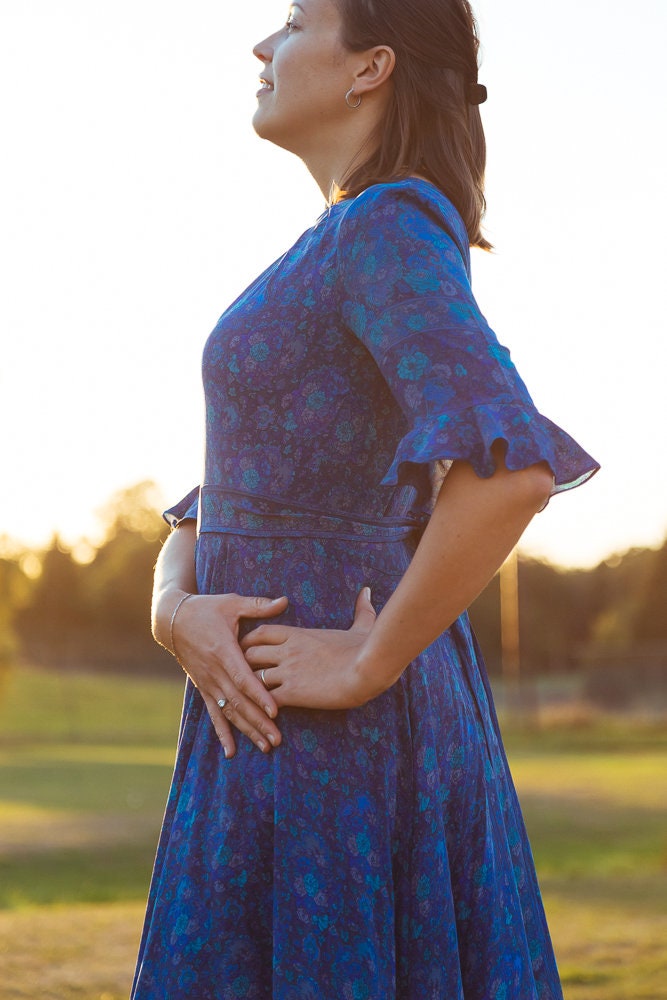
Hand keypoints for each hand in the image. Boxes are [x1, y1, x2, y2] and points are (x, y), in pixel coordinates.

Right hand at [169, 592, 288, 757]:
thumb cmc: (206, 609)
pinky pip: (214, 713)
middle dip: (258, 722)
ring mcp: (208, 682)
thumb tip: (284, 601)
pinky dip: (223, 733)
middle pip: (239, 702)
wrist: (173, 620)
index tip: (275, 711)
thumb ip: (258, 606)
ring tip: (265, 747)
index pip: (243, 678)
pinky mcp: (204, 688)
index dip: (259, 695)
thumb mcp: (232, 603)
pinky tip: (232, 751)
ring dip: (247, 730)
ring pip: (229, 712)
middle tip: (277, 739)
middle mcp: (215, 672)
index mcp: (224, 651)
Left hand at [240, 588, 378, 709]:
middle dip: (243, 665)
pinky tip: (261, 714)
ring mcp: (287, 671)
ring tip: (250, 698)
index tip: (249, 651)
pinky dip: (259, 707)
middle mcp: (287, 650)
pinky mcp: (292, 692)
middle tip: (242, 677)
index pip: (260, 632)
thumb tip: (367, 591)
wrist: (367, 669)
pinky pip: (264, 699)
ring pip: (251, 677)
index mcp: (298, 634)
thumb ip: (361, 609)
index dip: (250, 642)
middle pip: (248, 653)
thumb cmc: (365, 648)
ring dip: (250, 688)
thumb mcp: (361, 626)